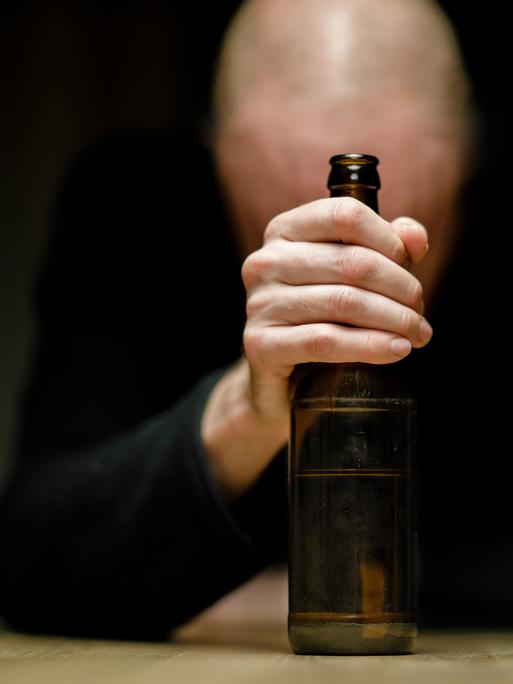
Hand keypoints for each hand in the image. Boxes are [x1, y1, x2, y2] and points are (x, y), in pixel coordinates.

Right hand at [241, 197, 431, 422]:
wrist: (280, 373)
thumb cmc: (320, 315)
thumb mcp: (350, 273)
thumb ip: (386, 245)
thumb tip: (415, 238)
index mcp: (285, 231)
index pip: (345, 215)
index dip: (389, 239)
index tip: (411, 266)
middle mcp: (265, 262)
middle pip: (352, 262)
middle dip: (401, 288)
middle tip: (419, 313)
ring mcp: (259, 304)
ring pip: (344, 303)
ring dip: (394, 320)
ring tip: (416, 335)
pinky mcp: (261, 344)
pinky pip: (325, 341)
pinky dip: (369, 346)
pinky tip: (396, 350)